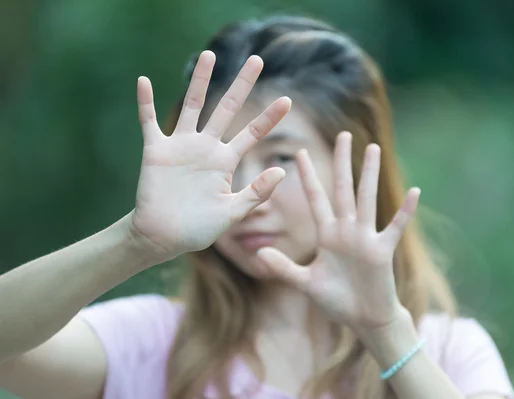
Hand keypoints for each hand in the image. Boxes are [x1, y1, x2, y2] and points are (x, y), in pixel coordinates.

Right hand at [129, 51, 290, 262]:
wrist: (162, 238)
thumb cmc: (197, 229)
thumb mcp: (232, 214)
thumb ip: (256, 193)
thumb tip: (281, 171)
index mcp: (225, 161)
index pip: (253, 133)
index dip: (269, 117)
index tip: (288, 100)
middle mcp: (205, 148)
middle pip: (226, 108)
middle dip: (242, 85)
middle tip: (257, 60)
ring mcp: (180, 146)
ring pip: (193, 106)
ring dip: (199, 81)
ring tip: (209, 54)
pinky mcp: (156, 151)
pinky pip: (149, 122)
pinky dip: (145, 102)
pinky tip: (144, 81)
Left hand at [257, 132, 419, 329]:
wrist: (363, 319)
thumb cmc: (336, 300)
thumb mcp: (306, 283)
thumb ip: (284, 268)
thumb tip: (260, 253)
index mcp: (327, 235)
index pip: (316, 199)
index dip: (307, 177)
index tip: (299, 153)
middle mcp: (346, 230)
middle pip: (343, 189)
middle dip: (342, 163)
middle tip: (342, 135)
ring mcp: (365, 238)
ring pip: (366, 199)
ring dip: (369, 175)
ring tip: (373, 148)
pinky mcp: (382, 251)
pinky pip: (394, 227)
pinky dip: (404, 212)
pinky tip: (415, 191)